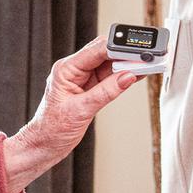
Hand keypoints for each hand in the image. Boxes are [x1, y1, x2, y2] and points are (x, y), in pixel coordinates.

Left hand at [3, 38, 139, 192]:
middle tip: (146, 55)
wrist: (45, 145)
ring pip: (110, 64)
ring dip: (128, 63)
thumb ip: (105, 92)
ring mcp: (83, 78)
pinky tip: (138, 73)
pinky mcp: (90, 88)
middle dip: (125, 52)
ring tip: (147, 64)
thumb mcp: (81, 110)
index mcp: (66, 69)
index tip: (136, 48)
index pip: (95, 51)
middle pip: (104, 52)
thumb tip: (127, 77)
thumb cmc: (52, 128)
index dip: (117, 47)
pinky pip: (110, 77)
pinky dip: (124, 75)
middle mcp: (74, 70)